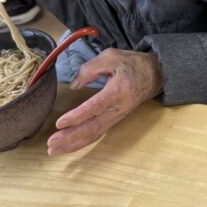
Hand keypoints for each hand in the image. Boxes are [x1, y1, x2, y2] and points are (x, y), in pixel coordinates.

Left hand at [47, 48, 162, 155]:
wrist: (155, 74)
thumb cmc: (133, 64)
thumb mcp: (112, 57)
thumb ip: (90, 68)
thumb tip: (74, 85)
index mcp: (119, 90)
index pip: (96, 107)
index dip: (77, 116)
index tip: (60, 123)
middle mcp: (119, 107)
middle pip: (94, 127)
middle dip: (71, 137)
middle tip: (51, 143)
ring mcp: (117, 116)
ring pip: (95, 134)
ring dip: (74, 143)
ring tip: (54, 150)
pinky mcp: (114, 119)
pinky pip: (98, 133)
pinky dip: (82, 142)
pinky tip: (68, 147)